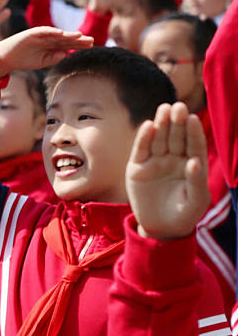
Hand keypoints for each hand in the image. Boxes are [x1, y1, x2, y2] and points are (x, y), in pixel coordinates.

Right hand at [0, 26, 92, 77]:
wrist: (6, 58)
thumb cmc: (24, 60)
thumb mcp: (42, 62)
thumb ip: (54, 58)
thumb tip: (66, 54)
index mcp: (51, 45)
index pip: (68, 44)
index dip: (79, 44)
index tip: (91, 46)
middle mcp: (48, 39)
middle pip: (66, 38)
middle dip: (78, 40)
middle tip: (91, 41)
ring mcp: (40, 35)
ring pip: (57, 34)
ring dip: (68, 35)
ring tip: (80, 35)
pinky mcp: (31, 33)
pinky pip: (43, 32)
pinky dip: (52, 32)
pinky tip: (61, 33)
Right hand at [126, 102, 209, 240]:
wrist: (161, 228)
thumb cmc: (184, 214)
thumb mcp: (196, 202)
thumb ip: (197, 182)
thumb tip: (194, 162)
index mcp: (191, 164)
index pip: (193, 144)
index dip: (193, 132)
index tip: (194, 118)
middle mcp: (174, 159)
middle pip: (176, 137)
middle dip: (177, 122)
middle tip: (179, 107)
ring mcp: (155, 162)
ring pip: (159, 139)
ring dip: (161, 124)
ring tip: (164, 109)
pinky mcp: (138, 168)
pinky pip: (141, 150)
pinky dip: (144, 138)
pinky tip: (148, 125)